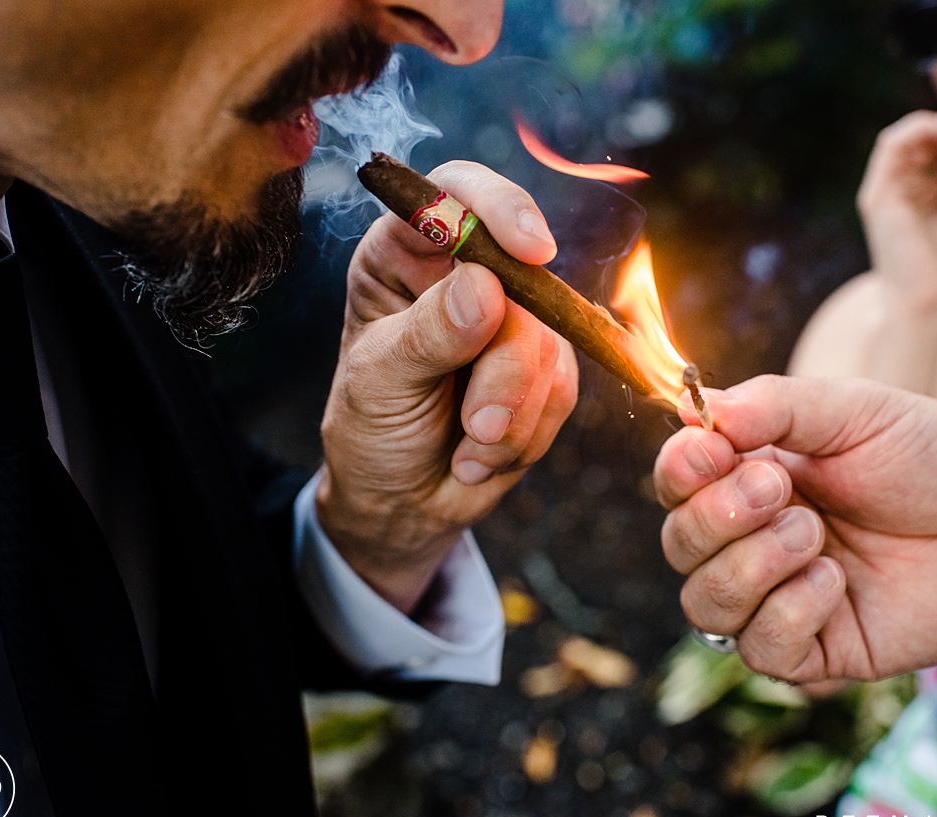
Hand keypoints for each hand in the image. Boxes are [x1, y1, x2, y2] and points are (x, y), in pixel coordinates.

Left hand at [317, 161, 577, 613]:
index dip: (498, 207)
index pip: (456, 193)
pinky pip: (564, 388)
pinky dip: (527, 433)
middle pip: (522, 282)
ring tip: (467, 447)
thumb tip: (484, 287)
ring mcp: (511, 321)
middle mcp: (463, 276)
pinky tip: (483, 453)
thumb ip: (429, 334)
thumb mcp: (381, 382)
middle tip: (478, 425)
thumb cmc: (372, 430)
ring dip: (513, 412)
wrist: (402, 502)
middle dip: (507, 366)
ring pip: (550, 344)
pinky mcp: (544, 368)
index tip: (532, 251)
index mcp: (405, 254)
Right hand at [655, 375, 936, 682]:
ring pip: (705, 605)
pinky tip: (834, 582)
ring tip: (814, 536)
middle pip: (679, 546)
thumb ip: (775, 406)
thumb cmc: (930, 456)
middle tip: (781, 489)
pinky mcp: (816, 650)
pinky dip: (787, 614)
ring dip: (750, 566)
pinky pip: (760, 650)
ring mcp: (780, 597)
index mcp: (750, 477)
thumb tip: (691, 407)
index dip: (680, 470)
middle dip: (718, 518)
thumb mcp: (853, 409)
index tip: (714, 449)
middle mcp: (753, 539)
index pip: (677, 483)